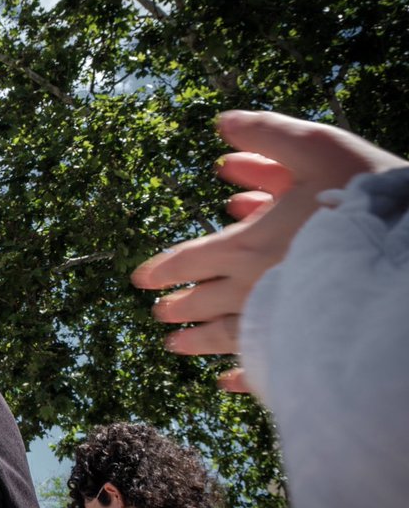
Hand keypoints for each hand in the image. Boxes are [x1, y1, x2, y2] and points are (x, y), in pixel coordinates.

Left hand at [133, 110, 407, 389]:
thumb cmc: (365, 196)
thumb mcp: (316, 149)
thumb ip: (266, 137)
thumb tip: (223, 124)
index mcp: (245, 246)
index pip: (188, 262)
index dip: (162, 270)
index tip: (142, 280)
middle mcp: (253, 290)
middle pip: (201, 303)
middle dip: (177, 307)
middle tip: (160, 314)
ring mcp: (278, 323)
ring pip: (225, 338)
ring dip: (197, 341)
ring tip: (174, 347)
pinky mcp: (305, 346)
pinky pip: (265, 368)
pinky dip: (242, 375)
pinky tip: (225, 383)